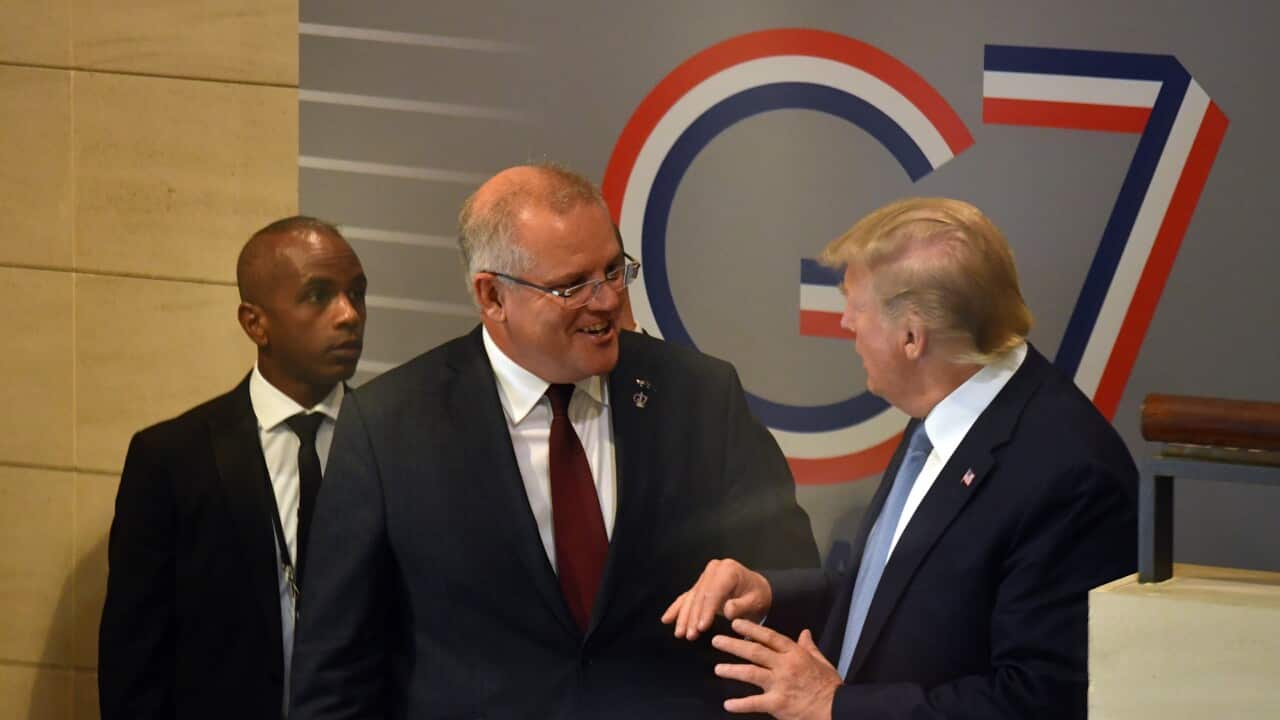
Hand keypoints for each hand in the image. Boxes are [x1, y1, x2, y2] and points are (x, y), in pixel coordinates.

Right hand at [661, 558, 771, 639]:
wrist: (757, 589)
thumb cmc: (758, 596)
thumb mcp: (755, 601)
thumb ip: (742, 606)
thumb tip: (728, 610)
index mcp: (728, 570)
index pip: (713, 593)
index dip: (706, 611)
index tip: (701, 628)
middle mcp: (714, 570)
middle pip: (699, 596)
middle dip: (693, 617)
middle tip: (689, 635)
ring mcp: (705, 576)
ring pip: (691, 597)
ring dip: (684, 617)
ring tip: (679, 634)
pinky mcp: (700, 585)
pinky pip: (687, 597)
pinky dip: (677, 609)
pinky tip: (666, 620)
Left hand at [712, 619, 840, 719]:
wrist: (836, 709)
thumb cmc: (829, 687)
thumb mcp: (821, 662)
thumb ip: (810, 647)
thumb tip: (805, 632)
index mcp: (795, 654)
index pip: (769, 637)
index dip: (751, 629)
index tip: (735, 623)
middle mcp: (785, 666)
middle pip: (754, 651)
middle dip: (733, 645)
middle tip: (716, 640)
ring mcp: (780, 684)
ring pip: (750, 673)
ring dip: (732, 670)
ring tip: (718, 669)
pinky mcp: (777, 704)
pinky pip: (754, 703)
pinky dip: (740, 704)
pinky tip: (728, 704)